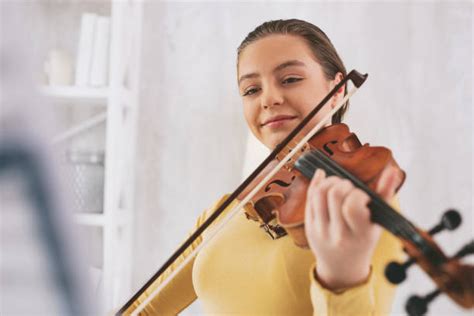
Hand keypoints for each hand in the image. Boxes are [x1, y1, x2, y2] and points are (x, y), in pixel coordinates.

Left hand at [304, 165, 402, 289]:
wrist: (341, 267)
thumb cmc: (363, 241)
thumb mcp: (378, 223)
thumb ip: (385, 195)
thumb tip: (392, 170)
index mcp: (359, 235)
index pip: (352, 206)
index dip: (357, 194)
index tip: (362, 197)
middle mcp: (338, 234)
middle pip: (334, 194)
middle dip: (343, 183)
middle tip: (349, 188)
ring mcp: (321, 230)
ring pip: (319, 193)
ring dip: (329, 181)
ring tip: (338, 185)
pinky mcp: (309, 226)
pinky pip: (309, 197)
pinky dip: (318, 184)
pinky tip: (325, 181)